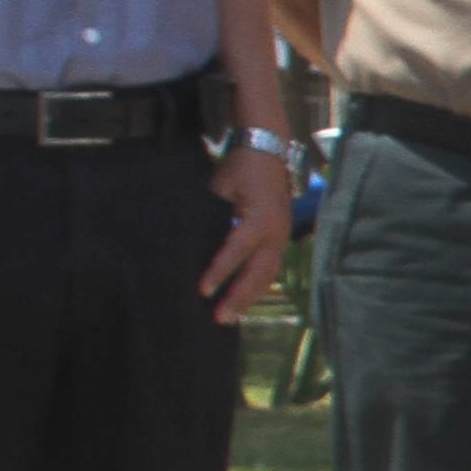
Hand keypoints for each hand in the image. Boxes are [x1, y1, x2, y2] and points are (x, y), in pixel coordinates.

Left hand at [200, 141, 292, 322]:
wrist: (267, 151)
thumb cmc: (239, 168)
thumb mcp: (220, 189)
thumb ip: (211, 217)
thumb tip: (189, 244)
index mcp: (259, 218)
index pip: (236, 250)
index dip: (219, 271)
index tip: (202, 291)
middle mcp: (275, 233)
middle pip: (258, 272)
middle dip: (239, 297)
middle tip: (220, 319)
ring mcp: (281, 237)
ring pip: (267, 274)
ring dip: (250, 297)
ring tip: (231, 316)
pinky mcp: (280, 239)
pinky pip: (270, 268)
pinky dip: (257, 285)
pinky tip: (244, 299)